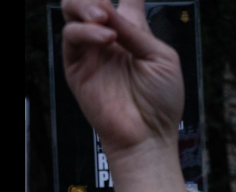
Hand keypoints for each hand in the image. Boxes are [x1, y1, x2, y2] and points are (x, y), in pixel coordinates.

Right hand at [61, 0, 188, 191]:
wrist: (149, 135)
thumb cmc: (162, 103)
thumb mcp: (163, 58)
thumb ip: (136, 32)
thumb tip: (109, 8)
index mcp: (135, 35)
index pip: (127, 2)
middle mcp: (111, 40)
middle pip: (92, 2)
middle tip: (106, 7)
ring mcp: (92, 52)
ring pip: (74, 12)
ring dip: (86, 6)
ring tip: (103, 16)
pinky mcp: (78, 67)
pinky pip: (72, 37)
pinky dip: (87, 31)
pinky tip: (106, 37)